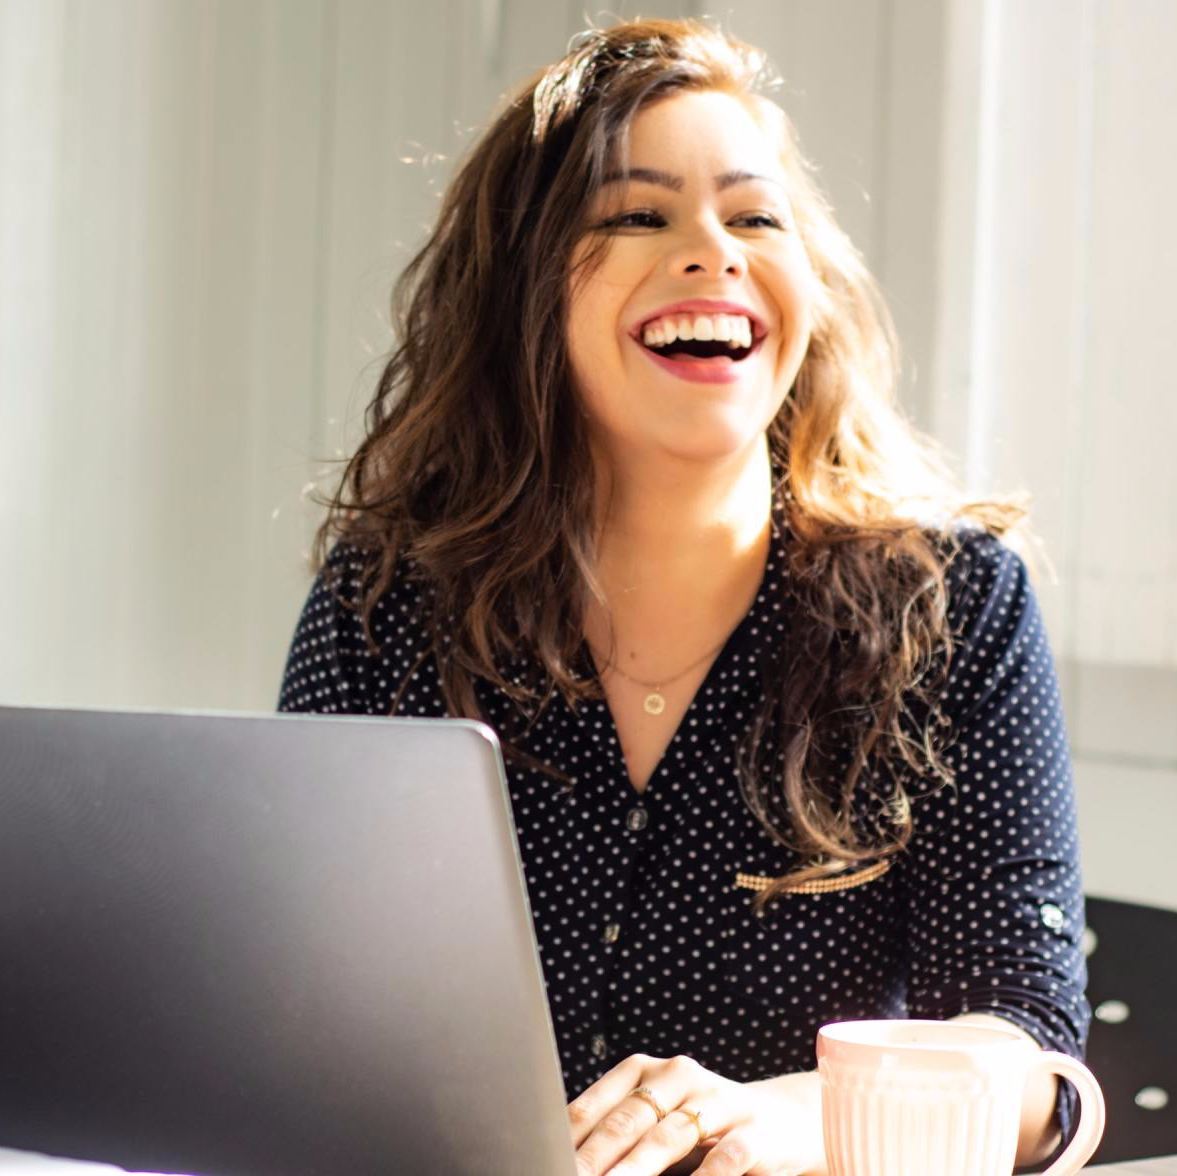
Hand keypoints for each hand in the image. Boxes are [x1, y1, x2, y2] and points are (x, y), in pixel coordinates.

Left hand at [567, 1053, 825, 1174]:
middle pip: (627, 1120)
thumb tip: (564, 1157)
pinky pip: (725, 1156)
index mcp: (645, 1072)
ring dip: (637, 1168)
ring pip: (669, 1136)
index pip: (596, 1105)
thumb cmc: (701, 1126)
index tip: (544, 1161)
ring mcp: (717, 1100)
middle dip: (595, 1157)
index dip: (568, 1139)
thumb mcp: (656, 1121)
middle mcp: (678, 1076)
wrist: (782, 1120)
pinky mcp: (754, 1130)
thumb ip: (616, 1136)